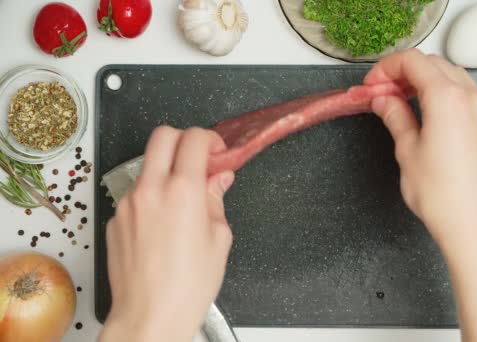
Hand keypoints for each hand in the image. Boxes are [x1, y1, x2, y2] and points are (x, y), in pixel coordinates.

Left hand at [99, 127, 234, 341]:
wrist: (150, 315)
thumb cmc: (188, 285)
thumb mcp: (219, 238)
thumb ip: (217, 198)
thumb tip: (219, 178)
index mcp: (182, 191)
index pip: (194, 139)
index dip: (210, 140)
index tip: (217, 152)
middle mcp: (150, 190)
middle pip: (162, 136)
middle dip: (184, 139)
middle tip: (198, 160)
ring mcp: (127, 203)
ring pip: (147, 166)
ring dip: (166, 172)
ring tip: (181, 203)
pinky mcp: (115, 219)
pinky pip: (135, 195)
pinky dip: (151, 198)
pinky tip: (162, 227)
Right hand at [366, 50, 476, 341]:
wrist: (473, 225)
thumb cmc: (439, 194)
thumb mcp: (407, 151)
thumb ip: (395, 116)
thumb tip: (382, 99)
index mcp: (447, 98)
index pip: (413, 62)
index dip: (386, 68)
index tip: (371, 84)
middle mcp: (470, 97)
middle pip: (433, 64)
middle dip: (403, 72)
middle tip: (380, 92)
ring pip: (450, 75)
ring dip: (423, 80)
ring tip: (400, 100)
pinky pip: (464, 92)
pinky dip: (442, 91)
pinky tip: (426, 110)